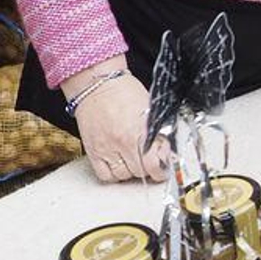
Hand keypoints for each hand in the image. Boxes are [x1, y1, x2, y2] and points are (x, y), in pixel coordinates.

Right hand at [63, 61, 165, 182]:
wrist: (97, 83)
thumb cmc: (124, 91)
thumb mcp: (150, 109)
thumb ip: (159, 131)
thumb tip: (167, 151)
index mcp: (141, 131)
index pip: (155, 165)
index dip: (161, 170)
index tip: (163, 168)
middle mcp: (123, 142)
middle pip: (140, 172)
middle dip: (147, 168)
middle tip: (148, 159)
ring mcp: (106, 148)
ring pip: (123, 176)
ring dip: (131, 170)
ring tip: (133, 158)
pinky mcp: (93, 151)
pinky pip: (105, 176)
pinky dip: (113, 174)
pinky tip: (118, 163)